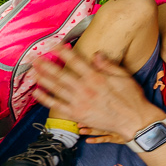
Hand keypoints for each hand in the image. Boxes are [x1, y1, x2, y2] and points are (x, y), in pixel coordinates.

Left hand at [35, 51, 165, 144]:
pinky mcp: (77, 114)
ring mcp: (80, 102)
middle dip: (46, 65)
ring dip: (42, 79)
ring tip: (31, 71)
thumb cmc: (131, 98)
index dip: (63, 52)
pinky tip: (36, 92)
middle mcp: (85, 89)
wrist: (134, 121)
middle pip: (61, 74)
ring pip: (56, 88)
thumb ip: (107, 65)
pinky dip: (46, 99)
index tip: (53, 45)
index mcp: (96, 77)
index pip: (76, 61)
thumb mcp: (123, 76)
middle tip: (33, 57)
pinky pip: (58, 106)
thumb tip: (95, 54)